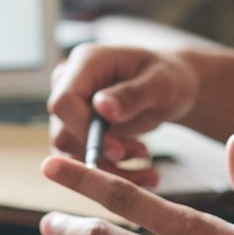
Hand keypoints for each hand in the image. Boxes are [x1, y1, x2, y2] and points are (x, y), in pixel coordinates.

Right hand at [48, 43, 199, 187]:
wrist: (170, 88)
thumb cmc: (168, 78)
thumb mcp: (161, 84)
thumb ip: (132, 94)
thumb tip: (102, 108)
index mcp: (85, 63)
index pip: (64, 102)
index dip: (84, 131)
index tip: (118, 150)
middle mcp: (69, 84)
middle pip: (63, 132)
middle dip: (101, 153)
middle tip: (142, 154)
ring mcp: (71, 108)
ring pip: (71, 152)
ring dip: (108, 166)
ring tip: (146, 160)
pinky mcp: (77, 129)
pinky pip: (82, 160)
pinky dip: (110, 171)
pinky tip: (141, 171)